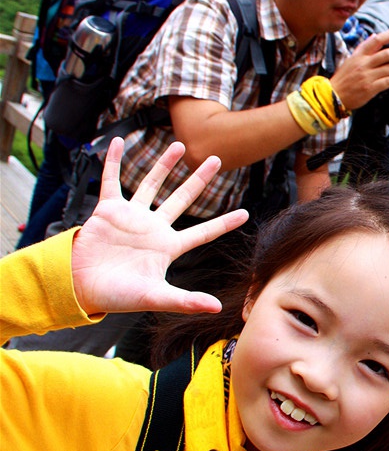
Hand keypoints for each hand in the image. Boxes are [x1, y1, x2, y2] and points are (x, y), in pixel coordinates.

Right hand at [70, 138, 248, 317]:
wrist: (80, 288)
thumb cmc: (116, 296)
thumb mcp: (154, 297)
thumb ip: (185, 301)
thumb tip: (218, 308)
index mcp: (167, 247)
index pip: (203, 233)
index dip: (224, 223)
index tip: (245, 214)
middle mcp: (153, 228)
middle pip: (182, 198)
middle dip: (199, 180)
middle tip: (217, 159)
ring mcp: (131, 217)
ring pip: (151, 184)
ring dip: (164, 164)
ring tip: (179, 145)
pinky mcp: (107, 210)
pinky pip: (111, 180)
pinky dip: (113, 161)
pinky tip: (117, 141)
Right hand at [330, 29, 388, 109]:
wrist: (332, 97)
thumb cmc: (342, 80)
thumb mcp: (350, 60)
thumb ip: (363, 49)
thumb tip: (374, 37)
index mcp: (359, 55)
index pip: (376, 40)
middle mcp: (364, 64)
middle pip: (387, 54)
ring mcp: (367, 76)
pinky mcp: (370, 88)